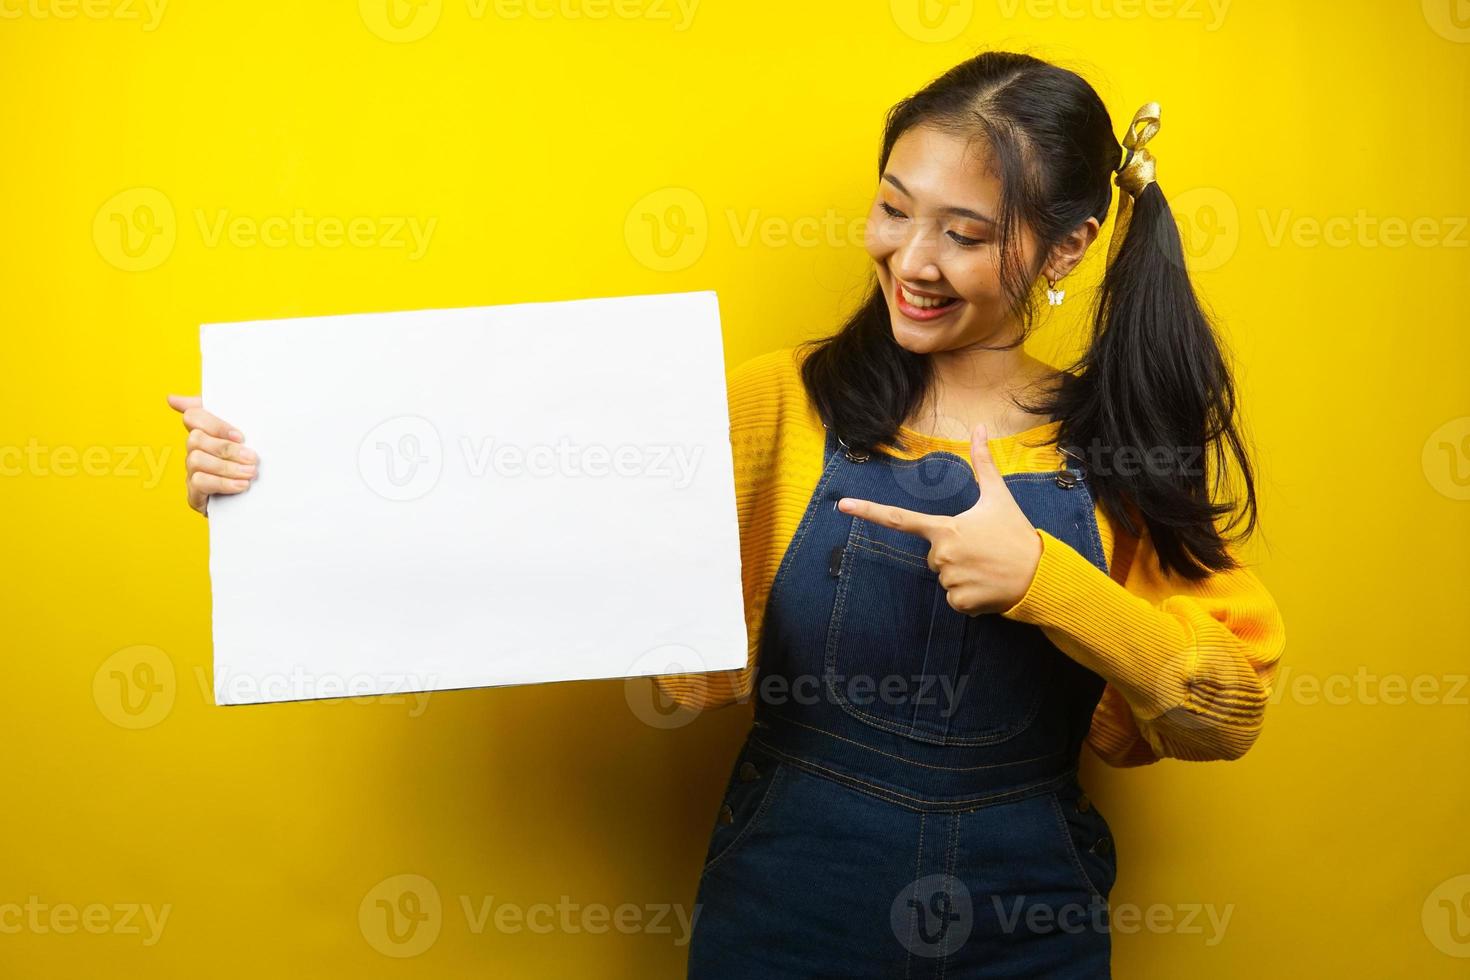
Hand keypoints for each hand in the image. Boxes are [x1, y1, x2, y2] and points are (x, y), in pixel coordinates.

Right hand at [165, 394, 257, 516]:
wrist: (255, 500)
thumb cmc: (248, 462)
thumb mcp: (245, 436)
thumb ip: (227, 411)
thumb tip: (176, 397)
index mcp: (205, 432)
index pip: (194, 415)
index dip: (215, 424)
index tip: (241, 436)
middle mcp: (194, 450)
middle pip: (195, 439)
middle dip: (227, 448)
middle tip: (253, 457)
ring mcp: (191, 471)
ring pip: (196, 460)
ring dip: (227, 467)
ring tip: (251, 473)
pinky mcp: (194, 493)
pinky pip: (199, 482)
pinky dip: (222, 483)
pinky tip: (242, 485)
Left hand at [836, 423, 1042, 615]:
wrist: (1040, 575)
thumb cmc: (1017, 533)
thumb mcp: (999, 496)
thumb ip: (983, 463)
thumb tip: (980, 426)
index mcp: (945, 529)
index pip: (898, 519)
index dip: (868, 511)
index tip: (842, 506)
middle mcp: (941, 556)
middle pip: (934, 554)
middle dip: (953, 552)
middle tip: (982, 550)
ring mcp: (949, 581)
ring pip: (944, 577)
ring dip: (962, 573)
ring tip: (987, 567)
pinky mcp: (959, 603)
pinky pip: (954, 598)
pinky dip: (969, 594)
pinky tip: (987, 585)